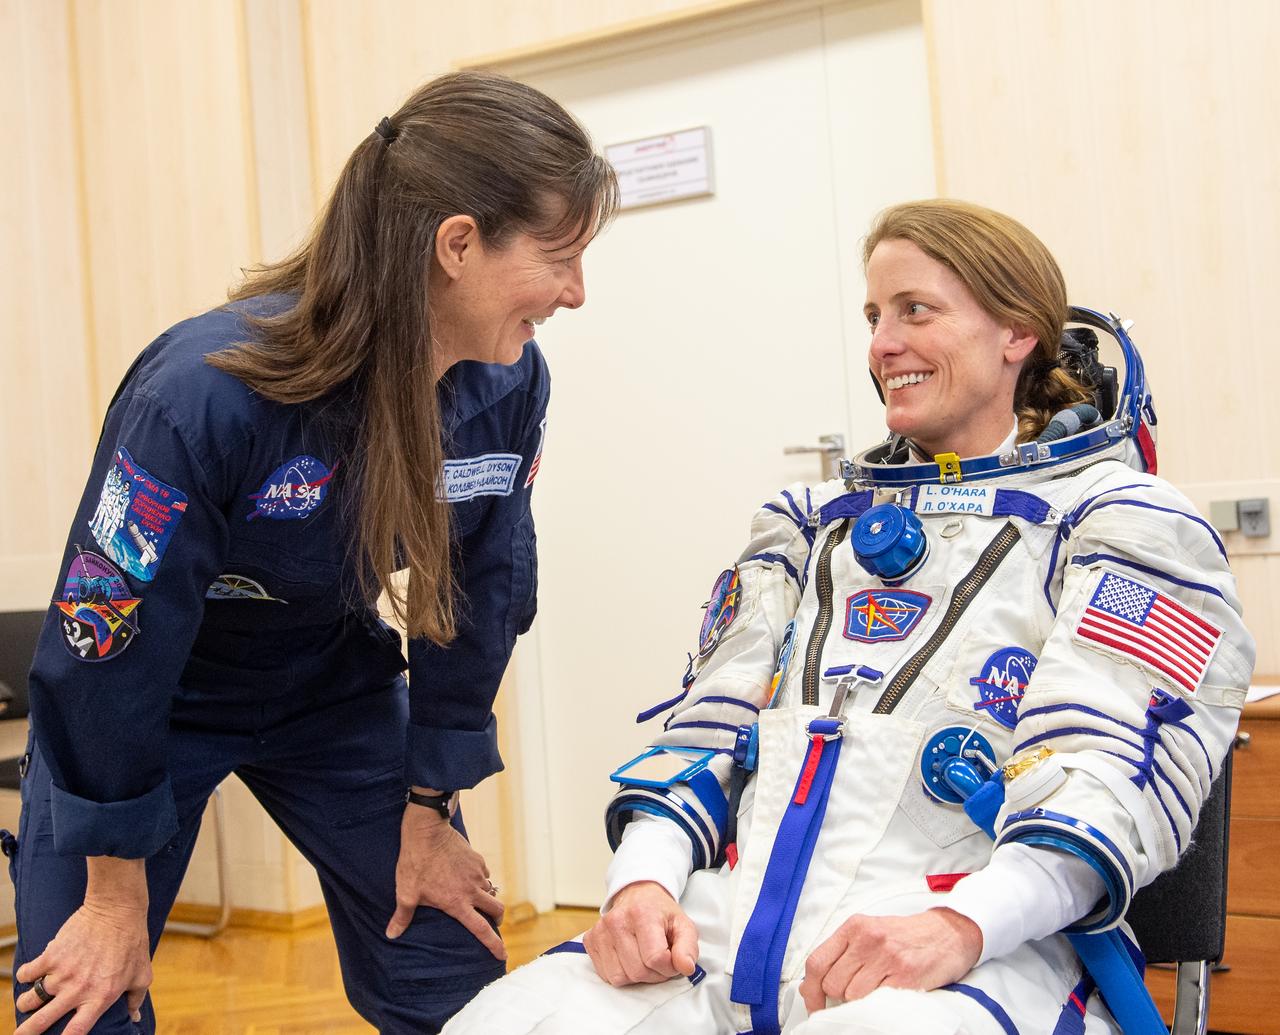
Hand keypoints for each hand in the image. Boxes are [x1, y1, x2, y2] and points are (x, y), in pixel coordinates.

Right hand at [14, 900, 151, 1033]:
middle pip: (42, 1022)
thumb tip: (135, 1019)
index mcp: (100, 998)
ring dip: (26, 1003)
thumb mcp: (142, 974)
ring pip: (30, 1000)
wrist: (116, 910)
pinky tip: (31, 974)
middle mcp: (78, 990)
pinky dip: (25, 975)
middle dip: (26, 1033)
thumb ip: (136, 999)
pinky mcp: (51, 955)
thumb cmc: (132, 942)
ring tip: (28, 1002)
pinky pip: (27, 973)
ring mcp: (62, 973)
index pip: (76, 1032)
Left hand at [386, 804, 505, 959]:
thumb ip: (402, 916)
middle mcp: (472, 890)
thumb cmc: (415, 863)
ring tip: (476, 899)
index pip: (481, 929)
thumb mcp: (405, 892)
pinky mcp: (477, 858)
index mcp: (457, 903)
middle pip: (496, 909)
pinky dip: (481, 879)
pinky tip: (469, 877)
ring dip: (487, 898)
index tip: (502, 955)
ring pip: (490, 890)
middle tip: (492, 923)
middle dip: (497, 919)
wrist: (427, 832)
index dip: (493, 944)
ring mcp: (477, 873)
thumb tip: (391, 934)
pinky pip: (484, 874)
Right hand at [582, 881, 698, 985]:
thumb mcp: (683, 925)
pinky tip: (628, 958)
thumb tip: (685, 967)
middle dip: (653, 974)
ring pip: (620, 977)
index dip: (669, 967)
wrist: (637, 895)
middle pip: (638, 971)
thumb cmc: (661, 913)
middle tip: (659, 960)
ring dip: (636, 976)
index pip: (656, 958)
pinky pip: (606, 975)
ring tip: (643, 958)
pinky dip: (621, 973)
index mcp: (643, 913)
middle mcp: (617, 920)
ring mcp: (601, 930)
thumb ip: (688, 947)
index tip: (671, 959)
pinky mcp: (590, 940)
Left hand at [800, 908, 981, 1012]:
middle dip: (839, 996)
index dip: (810, 990)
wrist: (948, 933)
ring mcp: (887, 957)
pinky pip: (877, 1001)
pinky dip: (878, 1004)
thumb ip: (842, 954)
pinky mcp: (906, 975)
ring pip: (853, 996)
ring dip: (861, 1001)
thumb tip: (811, 987)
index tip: (814, 1004)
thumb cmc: (905, 936)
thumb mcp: (869, 933)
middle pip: (833, 984)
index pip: (817, 962)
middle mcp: (868, 939)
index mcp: (854, 927)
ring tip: (877, 989)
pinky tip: (889, 993)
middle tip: (855, 993)